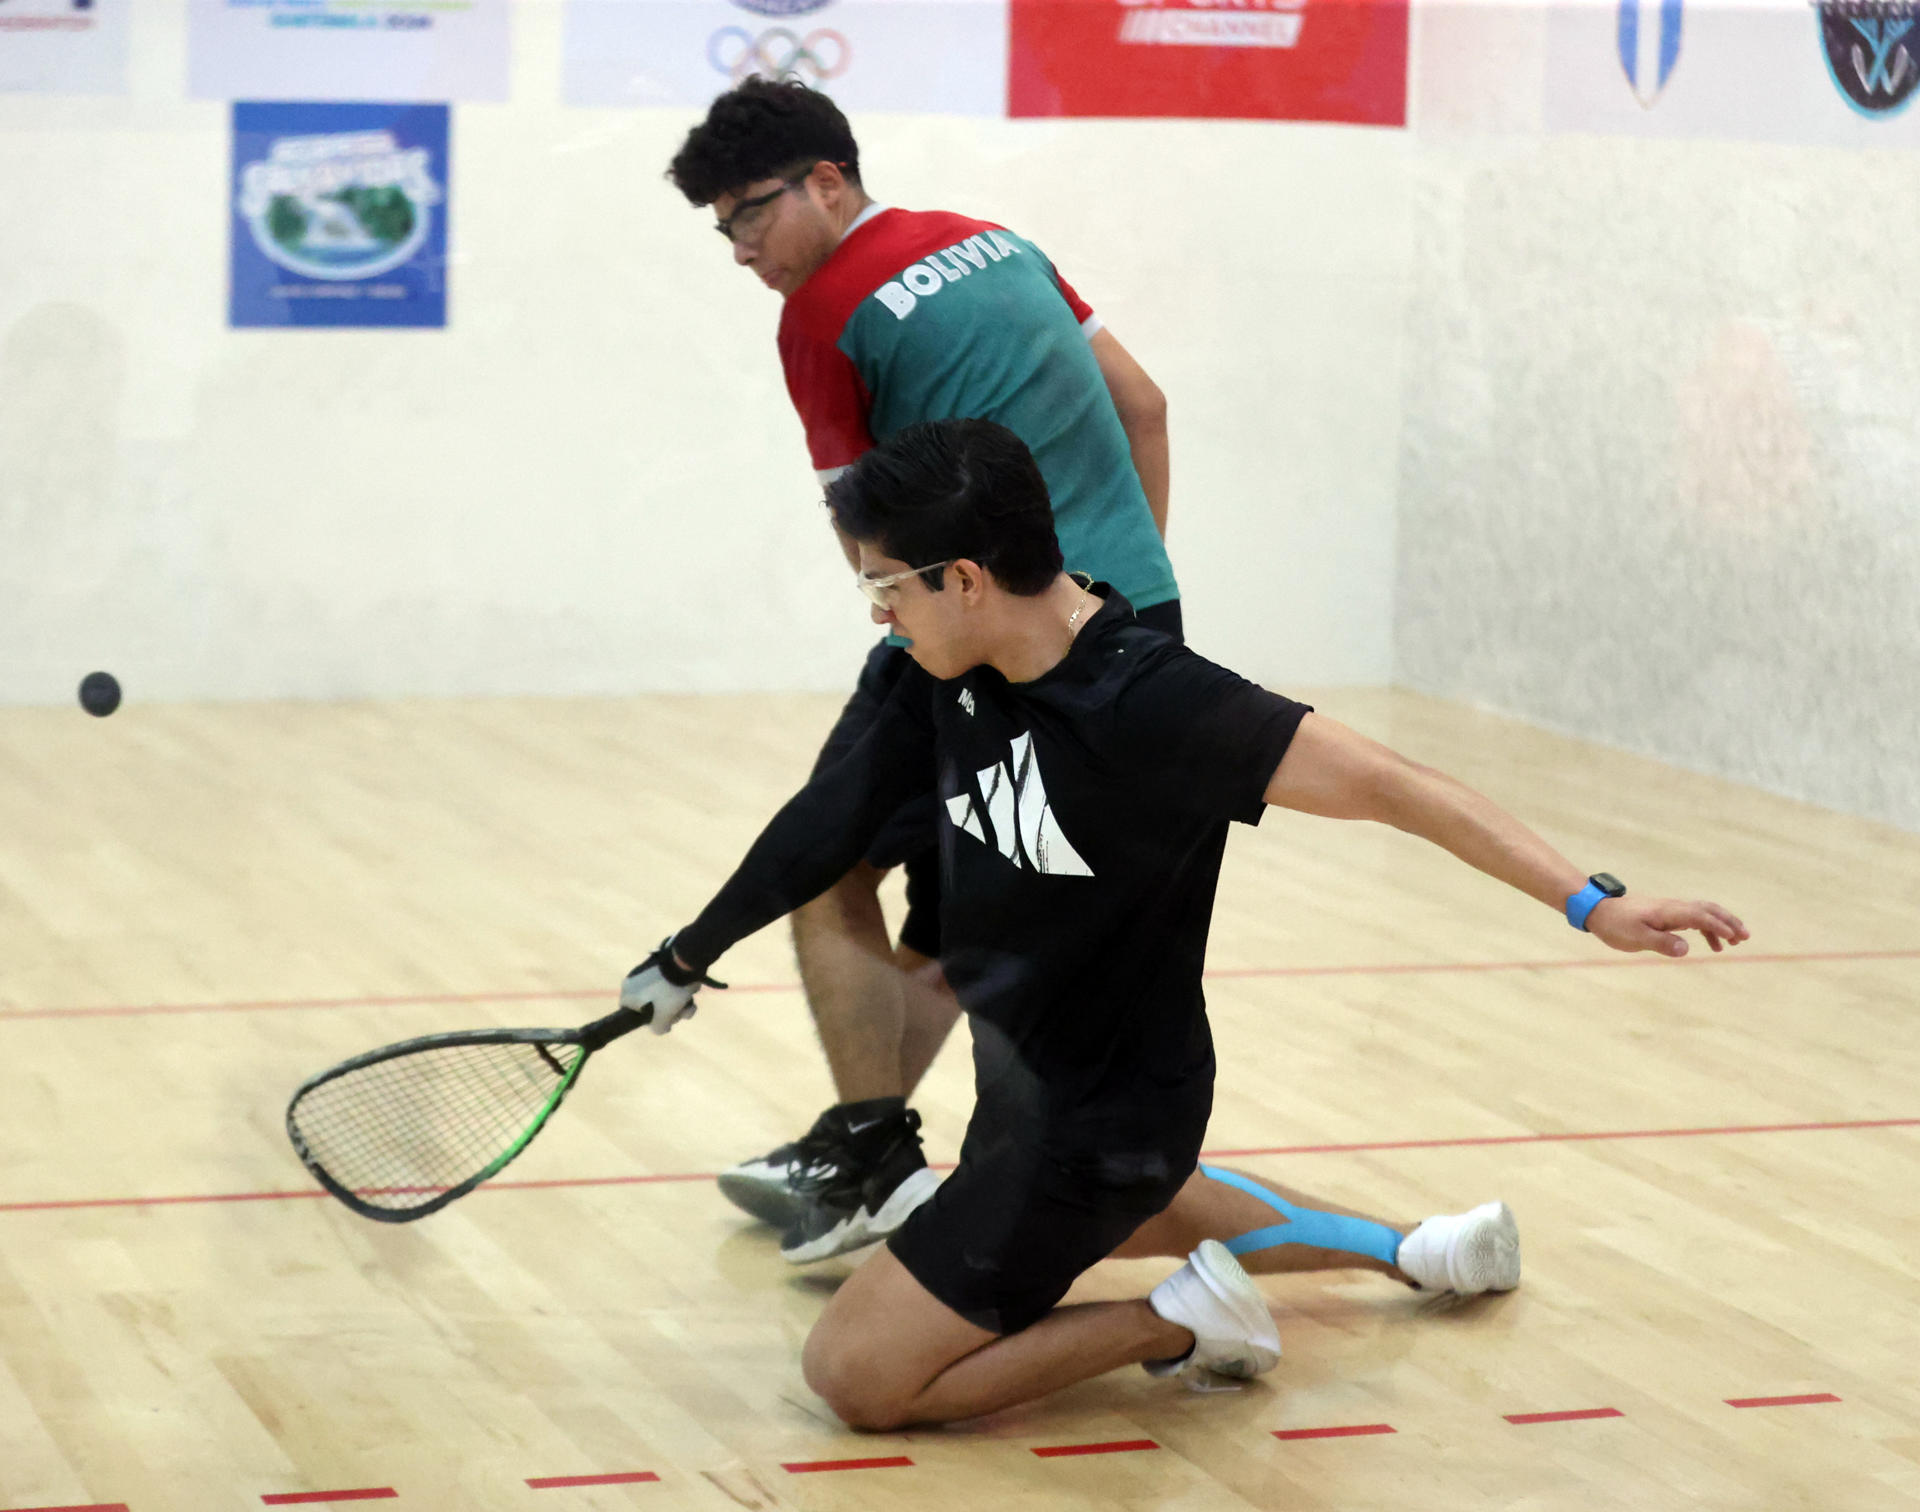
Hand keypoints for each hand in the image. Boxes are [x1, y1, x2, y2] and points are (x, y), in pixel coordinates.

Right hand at [619, 937, 724, 1033]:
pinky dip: (682, 991)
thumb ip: (657, 1028)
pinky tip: (692, 993)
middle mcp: (636, 979)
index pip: (631, 1013)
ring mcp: (651, 971)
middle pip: (652, 1006)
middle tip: (678, 1013)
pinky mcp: (667, 965)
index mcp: (627, 990)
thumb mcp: (661, 1019)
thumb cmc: (668, 993)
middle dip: (669, 1013)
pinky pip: (673, 984)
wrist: (684, 963)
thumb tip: (662, 1028)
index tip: (660, 1022)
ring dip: (680, 1004)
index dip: (647, 1021)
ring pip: (666, 996)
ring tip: (689, 1004)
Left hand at [1584, 897, 1748, 957]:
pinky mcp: (1667, 914)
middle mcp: (1673, 907)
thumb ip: (1661, 943)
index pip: (1700, 916)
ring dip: (1722, 924)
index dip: (1718, 926)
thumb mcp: (1636, 938)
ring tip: (1736, 942)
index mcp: (1668, 912)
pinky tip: (1713, 945)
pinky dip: (1708, 929)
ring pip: (1704, 912)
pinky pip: (1694, 919)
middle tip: (1746, 936)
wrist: (1599, 911)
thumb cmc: (1616, 925)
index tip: (1733, 937)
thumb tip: (1686, 949)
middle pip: (1708, 909)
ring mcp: (1671, 909)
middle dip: (1729, 921)